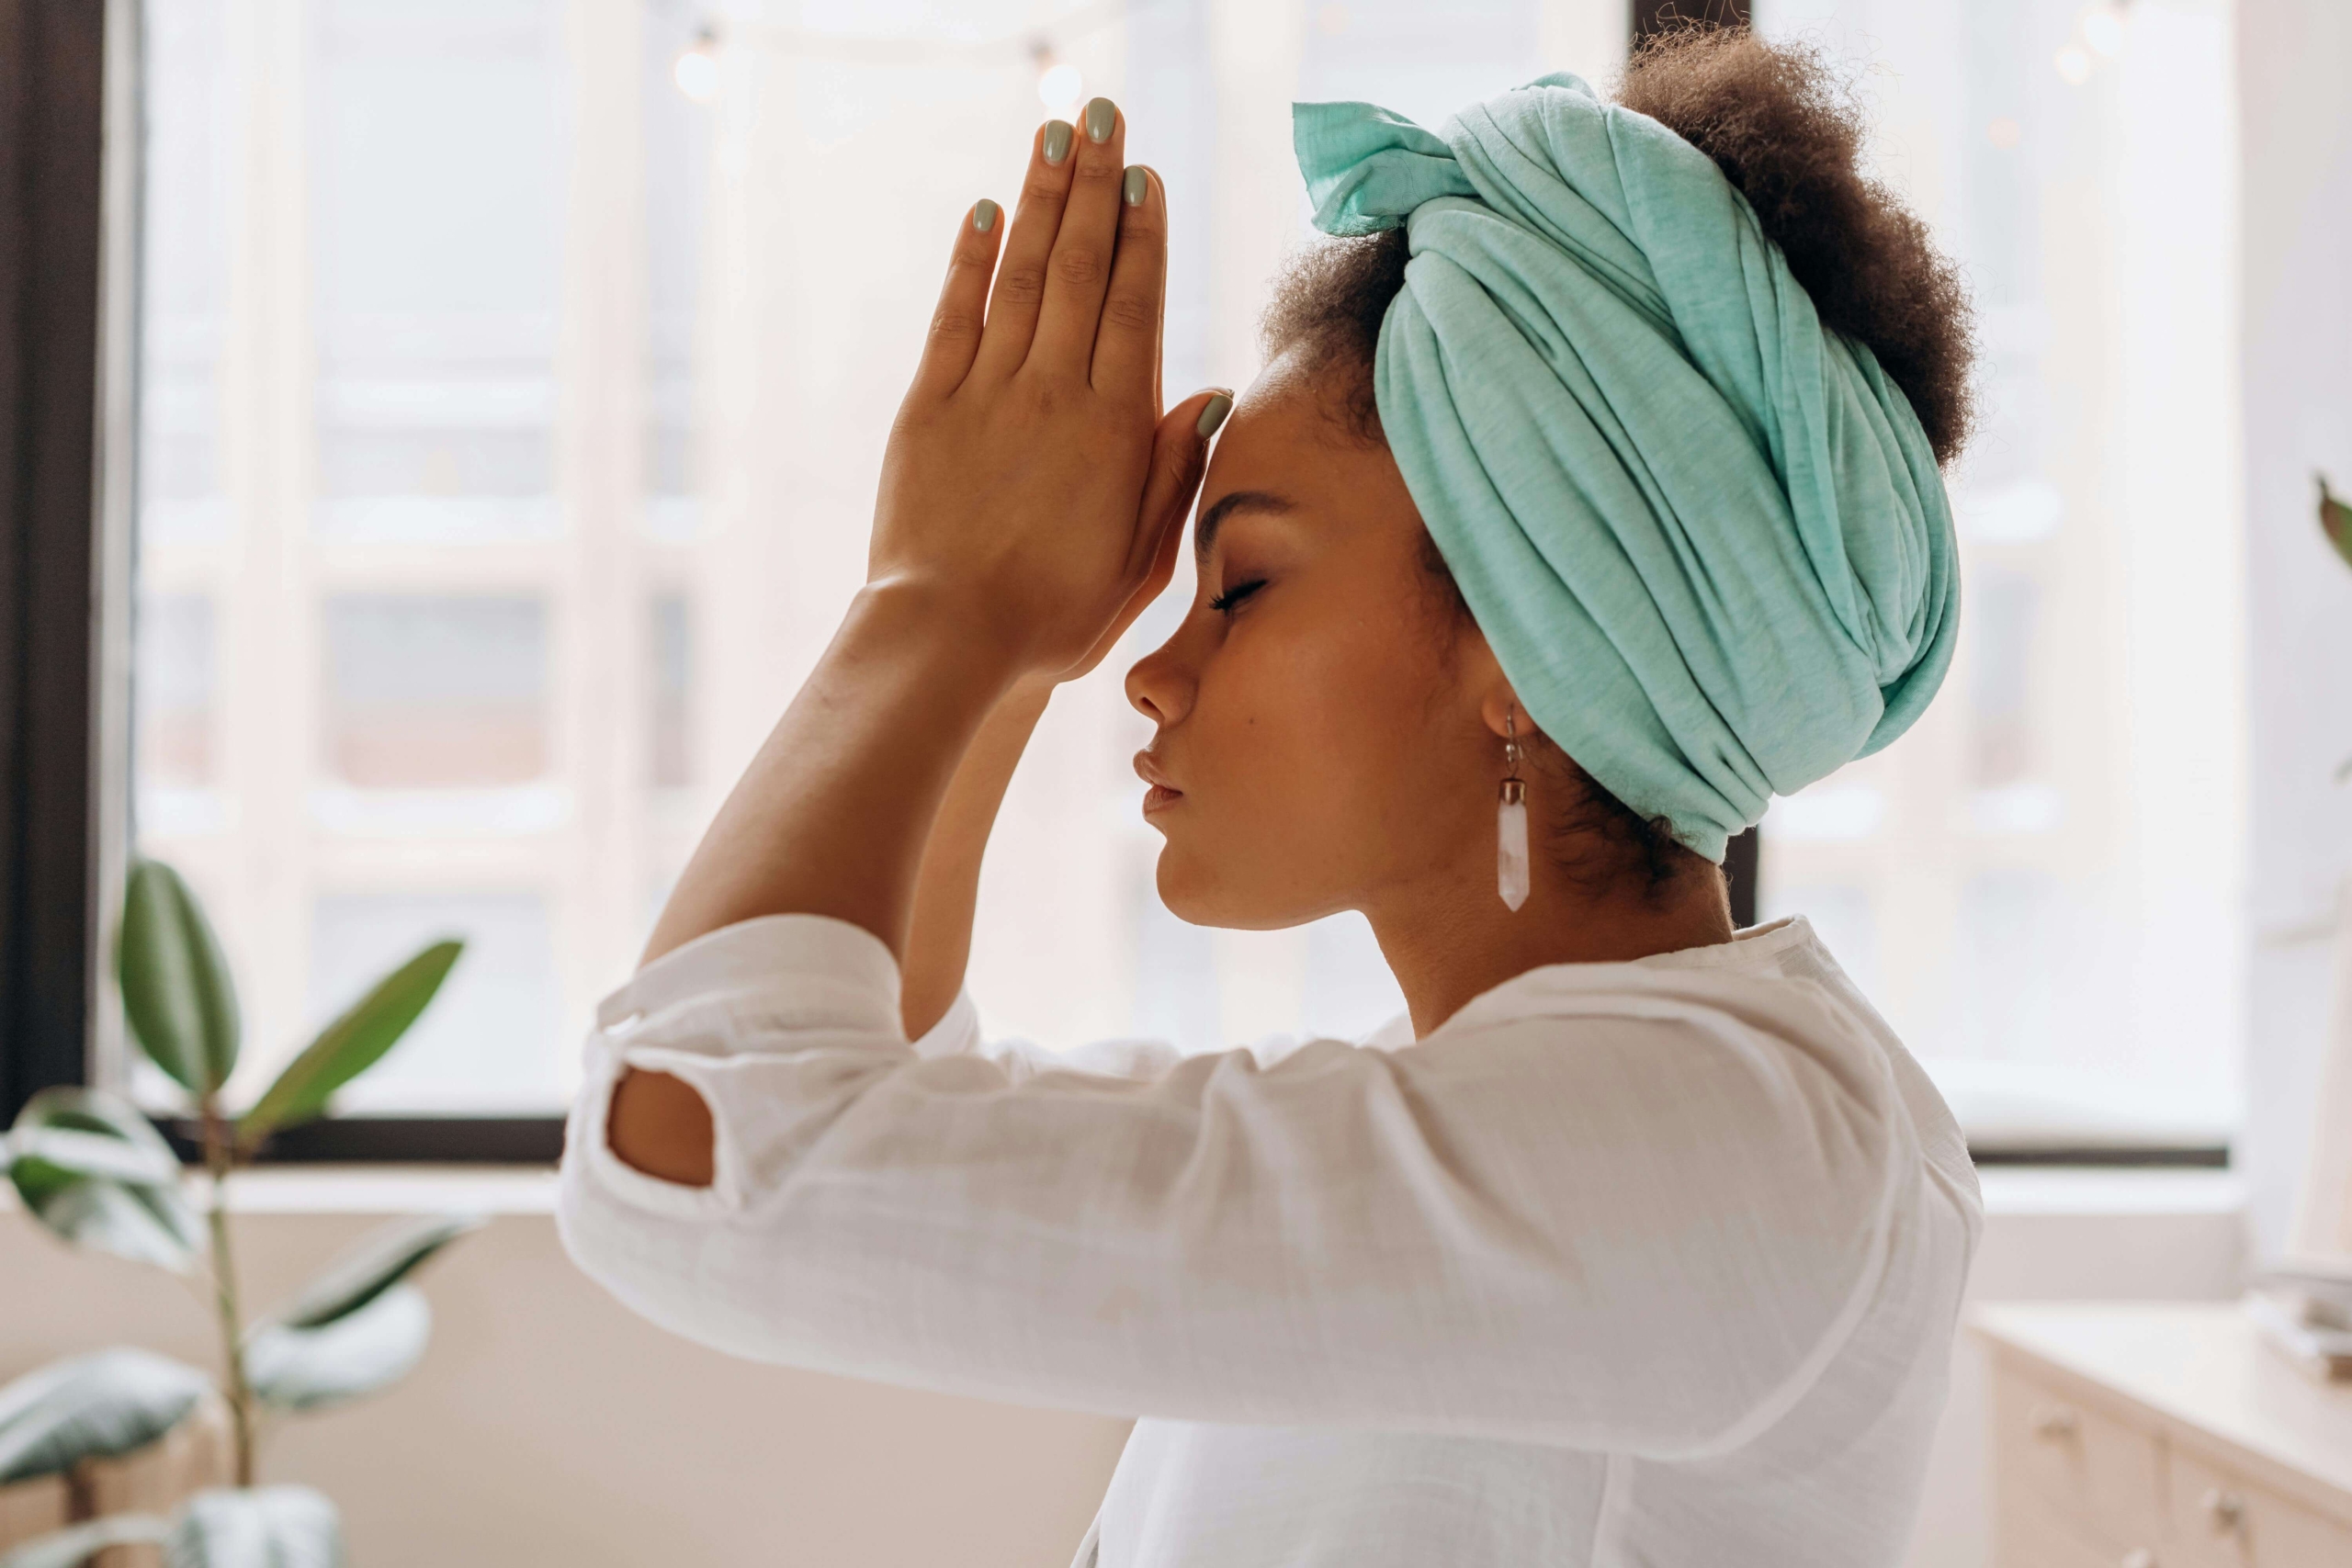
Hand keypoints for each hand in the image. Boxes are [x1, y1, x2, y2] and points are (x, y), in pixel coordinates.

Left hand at [871, 100, 1226, 684]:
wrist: (950, 640)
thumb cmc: (1054, 617)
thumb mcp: (1141, 559)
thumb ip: (1173, 471)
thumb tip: (1209, 395)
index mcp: (1115, 427)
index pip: (1135, 305)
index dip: (1142, 233)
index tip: (1144, 173)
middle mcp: (1054, 391)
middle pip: (1082, 268)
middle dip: (1094, 186)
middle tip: (1101, 117)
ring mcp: (988, 393)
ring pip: (1023, 275)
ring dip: (1042, 200)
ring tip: (1054, 134)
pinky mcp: (930, 407)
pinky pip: (955, 316)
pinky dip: (973, 260)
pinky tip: (987, 213)